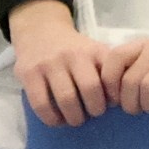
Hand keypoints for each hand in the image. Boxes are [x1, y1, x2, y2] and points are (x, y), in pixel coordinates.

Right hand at [10, 0, 110, 127]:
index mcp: (93, 51)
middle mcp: (72, 55)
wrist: (39, 29)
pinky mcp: (29, 73)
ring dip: (74, 118)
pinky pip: (42, 105)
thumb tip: (120, 101)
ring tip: (75, 118)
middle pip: (90, 89)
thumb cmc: (73, 49)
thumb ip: (107, 71)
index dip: (114, 98)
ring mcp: (49, 63)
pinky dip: (52, 119)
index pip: (111, 78)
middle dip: (94, 110)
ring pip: (66, 100)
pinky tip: (57, 119)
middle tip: (91, 114)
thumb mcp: (93, 51)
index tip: (110, 104)